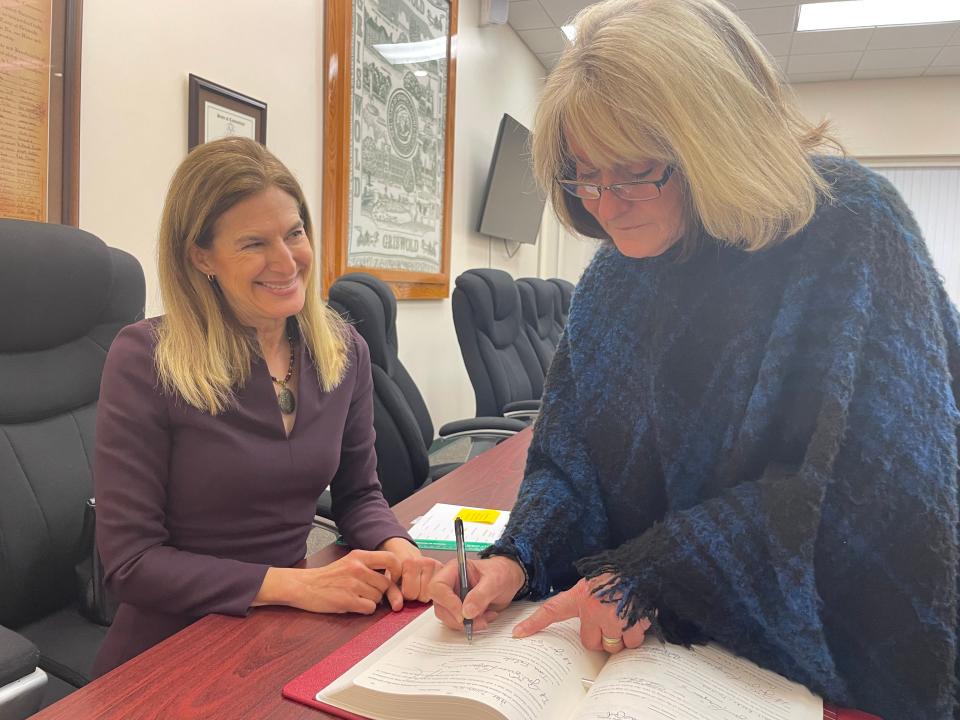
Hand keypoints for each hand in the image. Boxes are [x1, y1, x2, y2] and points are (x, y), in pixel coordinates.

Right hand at [254, 549, 401, 614]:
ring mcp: (352, 584)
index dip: (397, 571)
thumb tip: (392, 577)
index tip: (394, 578)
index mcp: (359, 556)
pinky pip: (369, 608)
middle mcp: (357, 568)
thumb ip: (369, 566)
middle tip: (368, 592)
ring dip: (371, 600)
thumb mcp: (349, 562)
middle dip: (381, 591)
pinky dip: (365, 609)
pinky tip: (354, 604)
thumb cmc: (327, 576)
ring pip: (378, 597)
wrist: (304, 586)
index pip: (391, 559)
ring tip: (356, 596)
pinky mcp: (347, 600)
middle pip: (386, 583)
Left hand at [377, 537, 442, 605]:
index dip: (405, 594)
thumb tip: (397, 607)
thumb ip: (392, 593)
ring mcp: (436, 564)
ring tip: (418, 583)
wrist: (405, 553)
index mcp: (409, 562)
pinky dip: (432, 589)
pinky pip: (439, 590)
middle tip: (411, 585)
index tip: (403, 586)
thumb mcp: (391, 580)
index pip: (409, 594)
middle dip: (415, 594)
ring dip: (424, 593)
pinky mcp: (443, 568)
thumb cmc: (397, 568)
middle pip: (422, 596)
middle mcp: (425, 561)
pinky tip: (426, 582)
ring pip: (431, 594)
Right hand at [429, 555, 525, 631]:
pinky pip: (457, 622)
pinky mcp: (458, 609)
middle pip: (440, 605)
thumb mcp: (495, 581)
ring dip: (466, 624)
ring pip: (447, 617)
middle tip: (479, 621)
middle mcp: (450, 584)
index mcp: (454, 570)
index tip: (463, 614)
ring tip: (486, 618)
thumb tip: (466, 612)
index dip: (447, 602)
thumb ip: (481, 595)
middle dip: (458, 618)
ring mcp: (453, 598)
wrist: (509, 579)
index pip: (438, 586)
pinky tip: (485, 617)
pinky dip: (471, 625)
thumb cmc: (501, 573)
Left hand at [512, 575, 650, 653]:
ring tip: (627, 618)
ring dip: (622, 638)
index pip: (552, 610)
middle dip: (603, 638)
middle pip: (591, 643)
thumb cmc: (622, 574)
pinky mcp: (631, 624)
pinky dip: (637, 635)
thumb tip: (592, 624)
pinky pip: (632, 643)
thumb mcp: (597, 581)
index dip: (534, 623)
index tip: (518, 633)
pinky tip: (639, 618)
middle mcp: (593, 608)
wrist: (646, 567)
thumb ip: (588, 601)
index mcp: (581, 596)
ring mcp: (612, 618)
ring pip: (614, 646)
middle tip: (612, 622)